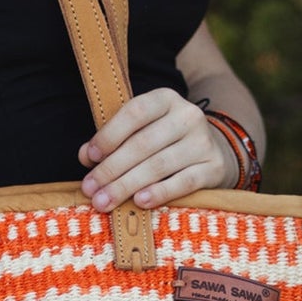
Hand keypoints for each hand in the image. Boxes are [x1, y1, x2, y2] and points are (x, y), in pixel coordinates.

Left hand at [79, 88, 236, 211]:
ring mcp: (203, 142)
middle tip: (91, 189)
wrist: (215, 151)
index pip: (135, 112)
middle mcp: (187, 116)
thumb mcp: (142, 130)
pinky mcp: (214, 167)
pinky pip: (184, 182)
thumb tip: (86, 156)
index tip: (89, 158)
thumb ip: (113, 139)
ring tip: (105, 201)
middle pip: (143, 144)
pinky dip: (160, 192)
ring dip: (127, 185)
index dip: (109, 135)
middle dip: (112, 169)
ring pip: (159, 165)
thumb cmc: (166, 140)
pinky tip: (139, 202)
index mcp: (166, 99)